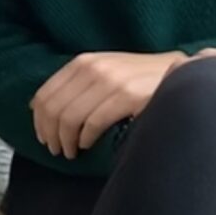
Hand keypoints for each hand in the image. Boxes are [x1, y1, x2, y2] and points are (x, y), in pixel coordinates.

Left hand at [30, 51, 188, 158]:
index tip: (43, 137)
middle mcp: (93, 68)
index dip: (39, 121)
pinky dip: (85, 139)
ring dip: (66, 141)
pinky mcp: (127, 96)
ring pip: (70, 118)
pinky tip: (87, 146)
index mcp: (83, 62)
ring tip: (71, 152)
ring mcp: (110, 81)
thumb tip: (36, 106)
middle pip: (54, 109)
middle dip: (51, 134)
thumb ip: (75, 85)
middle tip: (57, 150)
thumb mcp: (103, 72)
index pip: (45, 94)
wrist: (179, 73)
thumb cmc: (138, 78)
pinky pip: (93, 123)